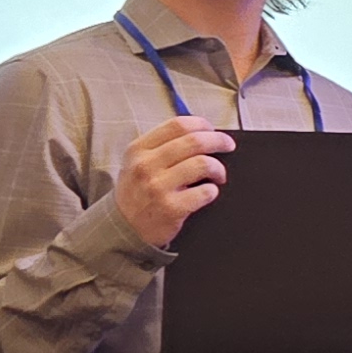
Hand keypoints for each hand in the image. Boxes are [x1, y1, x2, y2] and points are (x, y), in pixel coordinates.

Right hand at [115, 116, 237, 249]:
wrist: (124, 228)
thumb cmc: (137, 191)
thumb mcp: (137, 162)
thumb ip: (162, 145)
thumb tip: (200, 132)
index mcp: (139, 149)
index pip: (178, 125)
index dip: (202, 124)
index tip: (212, 130)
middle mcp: (146, 166)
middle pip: (194, 141)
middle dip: (219, 141)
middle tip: (228, 146)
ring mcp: (158, 187)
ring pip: (203, 164)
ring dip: (218, 168)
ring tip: (218, 175)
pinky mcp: (171, 208)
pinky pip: (205, 192)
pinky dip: (213, 191)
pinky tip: (209, 193)